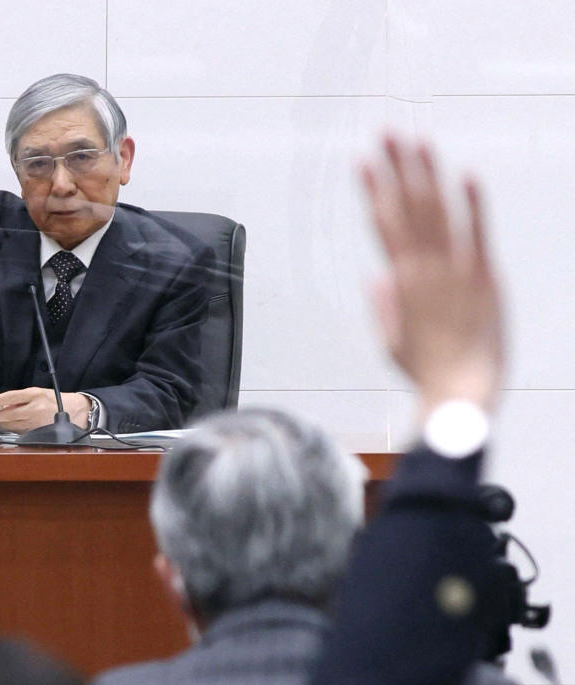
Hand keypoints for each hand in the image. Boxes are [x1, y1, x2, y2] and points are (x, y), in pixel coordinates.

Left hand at [0, 388, 90, 431]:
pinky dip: (11, 429)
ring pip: (12, 425)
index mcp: (35, 394)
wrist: (74, 411)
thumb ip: (20, 399)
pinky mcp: (38, 431)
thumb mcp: (37, 393)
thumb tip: (3, 406)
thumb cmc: (55, 400)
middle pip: (8, 414)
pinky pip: (20, 431)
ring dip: (0, 424)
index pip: (10, 397)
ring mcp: (36, 421)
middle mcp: (35, 408)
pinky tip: (4, 428)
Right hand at [361, 135, 504, 415]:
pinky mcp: (485, 277)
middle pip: (406, 207)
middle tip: (386, 133)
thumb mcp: (392, 340)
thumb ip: (382, 305)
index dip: (372, 189)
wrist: (460, 390)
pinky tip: (465, 174)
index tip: (362, 161)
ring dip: (426, 174)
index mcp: (400, 282)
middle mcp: (424, 268)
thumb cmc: (426, 371)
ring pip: (437, 211)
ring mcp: (455, 270)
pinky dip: (472, 202)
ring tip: (418, 142)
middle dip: (394, 167)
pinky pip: (477, 232)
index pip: (382, 223)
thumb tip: (374, 278)